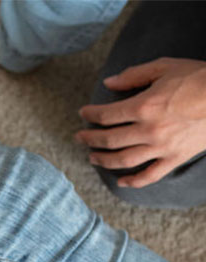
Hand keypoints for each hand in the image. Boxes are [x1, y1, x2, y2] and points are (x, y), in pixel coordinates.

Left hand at [77, 58, 205, 188]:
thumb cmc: (199, 77)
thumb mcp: (165, 67)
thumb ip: (134, 75)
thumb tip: (109, 83)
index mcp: (144, 107)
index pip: (106, 115)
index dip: (90, 115)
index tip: (83, 114)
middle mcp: (148, 131)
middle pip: (109, 140)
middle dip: (90, 139)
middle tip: (80, 138)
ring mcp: (161, 148)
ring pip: (123, 161)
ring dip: (104, 161)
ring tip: (93, 157)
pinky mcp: (175, 158)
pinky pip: (149, 176)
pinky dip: (133, 182)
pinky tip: (121, 182)